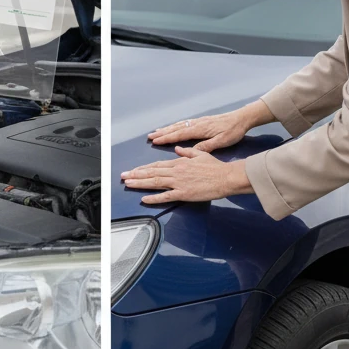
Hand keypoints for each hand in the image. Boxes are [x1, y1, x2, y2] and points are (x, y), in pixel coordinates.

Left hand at [121, 148, 249, 204]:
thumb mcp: (201, 154)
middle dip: (136, 174)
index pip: (158, 164)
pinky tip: (144, 199)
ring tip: (128, 184)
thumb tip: (178, 149)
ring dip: (140, 183)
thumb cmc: (216, 167)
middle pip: (152, 172)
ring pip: (155, 182)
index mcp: (180, 162)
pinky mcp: (184, 193)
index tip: (134, 170)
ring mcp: (179, 182)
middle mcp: (176, 171)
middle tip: (123, 176)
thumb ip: (187, 152)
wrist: (225, 177)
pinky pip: (165, 196)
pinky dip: (154, 197)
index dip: (144, 168)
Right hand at [147, 109, 250, 151]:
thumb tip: (192, 150)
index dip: (167, 138)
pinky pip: (185, 123)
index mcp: (200, 129)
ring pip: (179, 125)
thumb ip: (207, 145)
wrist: (241, 118)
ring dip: (167, 129)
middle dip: (162, 133)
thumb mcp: (222, 141)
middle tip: (150, 137)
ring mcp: (199, 121)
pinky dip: (176, 125)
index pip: (180, 134)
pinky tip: (173, 127)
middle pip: (176, 128)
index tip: (155, 141)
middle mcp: (197, 123)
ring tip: (156, 132)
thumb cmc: (233, 131)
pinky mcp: (202, 121)